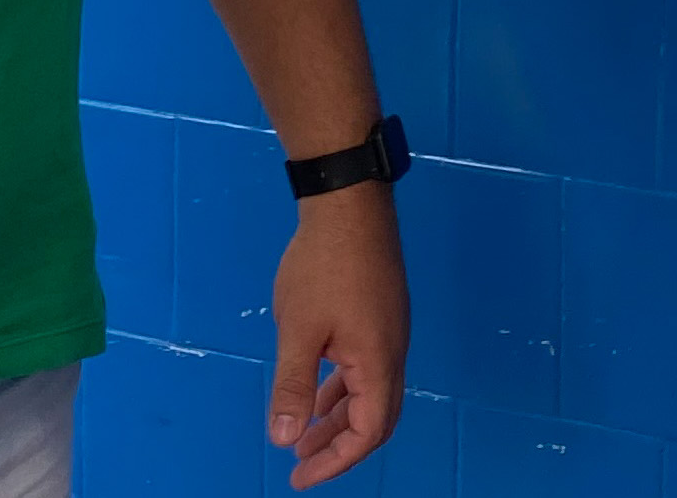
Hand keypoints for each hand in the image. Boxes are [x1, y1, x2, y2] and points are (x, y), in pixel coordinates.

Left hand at [266, 184, 408, 487]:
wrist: (349, 205)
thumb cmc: (323, 265)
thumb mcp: (298, 331)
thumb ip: (293, 387)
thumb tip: (284, 438)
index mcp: (377, 361)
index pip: (368, 431)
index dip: (336, 461)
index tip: (300, 476)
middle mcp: (391, 352)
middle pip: (376, 418)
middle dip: (338, 447)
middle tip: (301, 466)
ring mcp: (388, 333)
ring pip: (369, 394)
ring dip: (337, 419)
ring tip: (302, 438)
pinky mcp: (378, 317)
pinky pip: (364, 370)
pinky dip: (340, 391)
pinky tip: (316, 391)